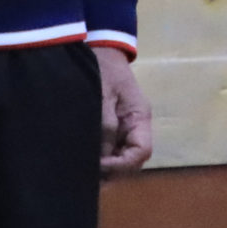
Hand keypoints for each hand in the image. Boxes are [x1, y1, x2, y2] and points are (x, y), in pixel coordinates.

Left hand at [94, 45, 153, 174]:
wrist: (99, 49)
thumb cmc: (102, 69)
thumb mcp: (102, 95)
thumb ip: (105, 125)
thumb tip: (103, 157)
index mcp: (139, 117)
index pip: (141, 151)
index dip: (122, 164)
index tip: (99, 165)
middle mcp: (136, 126)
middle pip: (133, 160)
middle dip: (114, 171)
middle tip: (88, 178)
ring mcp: (125, 127)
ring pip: (122, 156)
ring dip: (107, 168)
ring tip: (84, 174)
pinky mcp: (113, 126)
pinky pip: (112, 148)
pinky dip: (101, 157)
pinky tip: (85, 162)